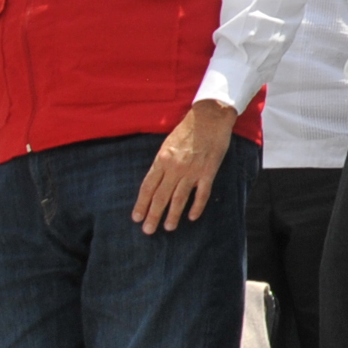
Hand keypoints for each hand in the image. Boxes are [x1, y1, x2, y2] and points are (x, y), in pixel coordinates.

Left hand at [132, 100, 236, 232]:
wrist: (210, 117)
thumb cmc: (187, 129)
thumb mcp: (167, 143)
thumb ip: (162, 162)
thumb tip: (155, 182)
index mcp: (162, 159)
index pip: (148, 187)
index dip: (141, 204)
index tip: (137, 218)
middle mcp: (175, 168)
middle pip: (161, 196)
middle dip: (153, 215)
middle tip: (148, 230)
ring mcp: (192, 171)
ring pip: (179, 198)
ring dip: (173, 215)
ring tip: (168, 227)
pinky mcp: (208, 171)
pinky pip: (201, 193)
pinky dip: (197, 206)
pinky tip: (192, 217)